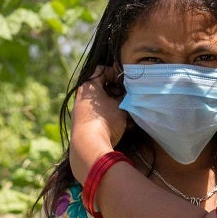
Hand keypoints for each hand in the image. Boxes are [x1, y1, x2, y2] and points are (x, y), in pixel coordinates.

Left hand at [69, 66, 127, 182]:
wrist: (89, 147)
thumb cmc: (105, 120)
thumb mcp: (121, 105)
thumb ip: (128, 96)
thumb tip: (133, 92)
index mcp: (88, 87)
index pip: (102, 70)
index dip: (116, 72)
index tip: (127, 80)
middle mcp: (82, 98)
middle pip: (103, 88)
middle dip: (120, 93)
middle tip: (131, 97)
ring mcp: (82, 112)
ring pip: (104, 104)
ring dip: (118, 107)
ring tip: (131, 115)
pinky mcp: (85, 126)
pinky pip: (101, 116)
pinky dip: (112, 118)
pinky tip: (127, 126)